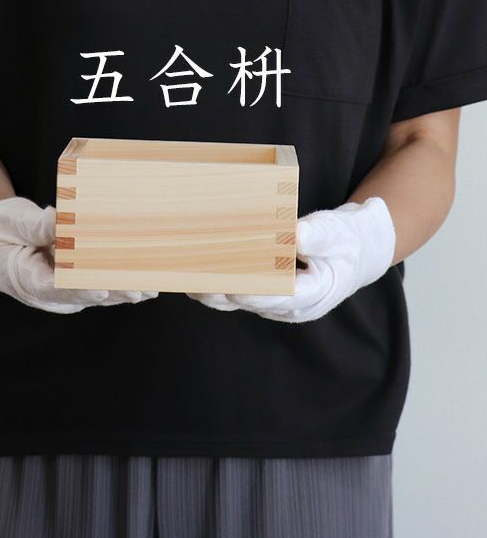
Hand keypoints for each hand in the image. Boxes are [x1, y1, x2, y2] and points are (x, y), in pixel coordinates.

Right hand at [0, 182, 158, 313]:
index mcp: (25, 279)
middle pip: (83, 295)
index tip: (103, 291)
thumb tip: (59, 220)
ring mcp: (60, 292)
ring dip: (122, 291)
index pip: (55, 289)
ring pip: (94, 293)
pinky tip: (144, 282)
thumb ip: (34, 225)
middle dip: (113, 293)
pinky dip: (119, 282)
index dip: (80, 291)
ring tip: (152, 288)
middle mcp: (46, 293)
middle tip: (142, 289)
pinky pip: (96, 285)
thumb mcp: (6, 221)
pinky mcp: (71, 284)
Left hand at [185, 196, 395, 322]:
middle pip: (251, 303)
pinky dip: (219, 285)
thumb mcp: (337, 234)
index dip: (250, 292)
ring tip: (186, 278)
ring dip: (214, 292)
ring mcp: (276, 304)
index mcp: (312, 295)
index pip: (277, 297)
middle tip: (194, 280)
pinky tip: (197, 274)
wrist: (354, 253)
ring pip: (240, 302)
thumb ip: (317, 236)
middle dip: (223, 293)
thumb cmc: (346, 242)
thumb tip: (295, 235)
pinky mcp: (265, 296)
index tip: (226, 284)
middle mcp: (290, 306)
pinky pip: (239, 294)